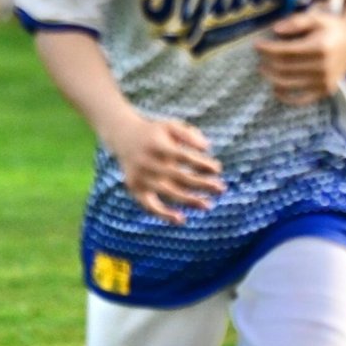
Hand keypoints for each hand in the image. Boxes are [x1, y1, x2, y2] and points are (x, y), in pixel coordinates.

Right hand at [104, 113, 224, 224]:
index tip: (218, 169)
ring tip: (208, 205)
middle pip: (179, 177)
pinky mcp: (134, 189)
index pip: (184, 157)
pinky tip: (181, 219)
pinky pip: (149, 206)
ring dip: (189, 200)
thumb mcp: (171, 126)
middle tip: (222, 189)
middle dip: (202, 184)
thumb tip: (207, 148)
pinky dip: (163, 214)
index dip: (201, 164)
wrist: (123, 136)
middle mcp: (147, 163)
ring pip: (167, 192)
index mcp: (157, 146)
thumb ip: (189, 135)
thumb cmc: (155, 132)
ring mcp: (140, 177)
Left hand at [255, 10, 345, 105]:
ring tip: (264, 70)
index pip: (285, 51)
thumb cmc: (332, 27)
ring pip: (288, 83)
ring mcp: (325, 80)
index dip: (267, 49)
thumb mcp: (316, 18)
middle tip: (259, 57)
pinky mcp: (326, 90)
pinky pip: (302, 99)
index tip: (256, 44)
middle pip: (284, 68)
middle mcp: (323, 66)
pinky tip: (276, 89)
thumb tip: (275, 30)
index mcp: (319, 46)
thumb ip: (296, 22)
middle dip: (267, 62)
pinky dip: (286, 97)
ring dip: (271, 78)